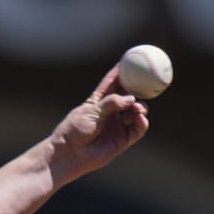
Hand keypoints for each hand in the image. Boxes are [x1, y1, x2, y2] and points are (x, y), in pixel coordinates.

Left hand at [49, 62, 149, 183]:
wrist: (70, 154)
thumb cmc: (74, 131)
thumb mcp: (91, 112)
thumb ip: (110, 103)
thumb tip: (131, 99)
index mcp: (98, 102)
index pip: (111, 84)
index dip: (120, 72)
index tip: (129, 59)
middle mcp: (110, 112)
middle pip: (129, 97)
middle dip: (137, 90)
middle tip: (144, 86)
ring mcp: (117, 126)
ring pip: (136, 112)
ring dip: (140, 108)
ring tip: (137, 109)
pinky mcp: (122, 140)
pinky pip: (137, 130)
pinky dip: (142, 123)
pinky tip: (142, 118)